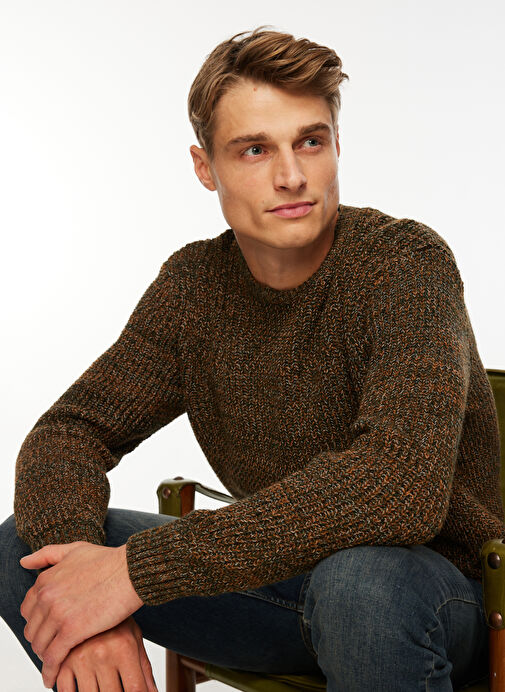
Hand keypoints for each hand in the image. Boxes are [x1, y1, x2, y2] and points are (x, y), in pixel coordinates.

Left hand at [19, 541, 143, 687]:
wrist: (132, 570)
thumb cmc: (109, 560)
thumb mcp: (74, 549)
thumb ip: (47, 554)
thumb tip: (24, 562)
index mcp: (46, 580)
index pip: (28, 609)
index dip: (37, 621)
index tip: (48, 628)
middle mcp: (46, 596)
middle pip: (32, 630)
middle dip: (41, 640)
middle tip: (53, 647)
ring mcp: (58, 614)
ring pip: (40, 646)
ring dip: (45, 657)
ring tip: (56, 662)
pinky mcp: (72, 630)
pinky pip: (52, 657)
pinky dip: (50, 670)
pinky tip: (52, 677)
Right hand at [54, 616, 157, 690]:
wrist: (96, 589)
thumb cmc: (117, 617)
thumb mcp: (134, 638)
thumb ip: (143, 668)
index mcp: (124, 649)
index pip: (135, 689)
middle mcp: (103, 654)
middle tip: (114, 686)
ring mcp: (81, 656)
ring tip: (100, 686)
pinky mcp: (63, 657)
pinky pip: (64, 689)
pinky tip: (77, 689)